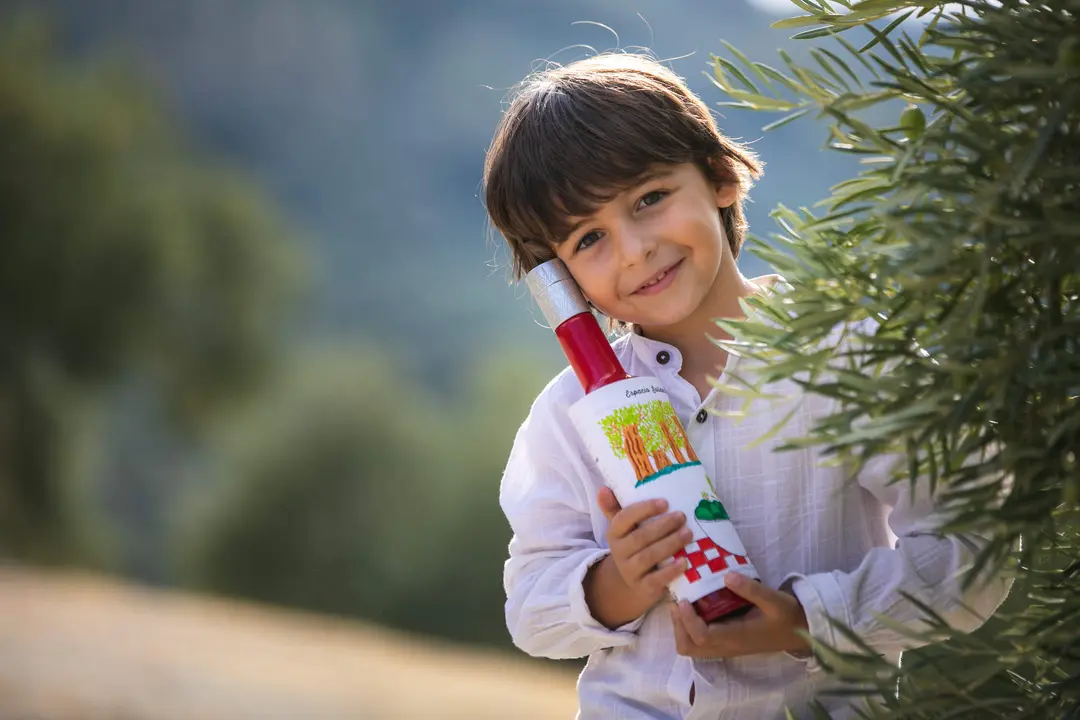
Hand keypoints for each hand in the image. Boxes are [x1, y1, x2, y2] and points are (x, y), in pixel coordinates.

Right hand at [598, 486, 691, 608]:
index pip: (624, 518)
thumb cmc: (634, 546)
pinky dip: (670, 571)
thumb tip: (604, 488)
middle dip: (662, 526)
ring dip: (669, 544)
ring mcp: (630, 572)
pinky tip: (685, 561)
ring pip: (648, 557)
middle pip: (639, 537)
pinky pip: (656, 580)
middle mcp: (619, 552)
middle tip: (682, 516)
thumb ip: (616, 508)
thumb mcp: (625, 529)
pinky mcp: (644, 588)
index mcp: (614, 533)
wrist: (633, 583)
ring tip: (688, 533)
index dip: (644, 509)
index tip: (665, 502)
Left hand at [670, 572, 810, 658]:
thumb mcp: (773, 599)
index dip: (687, 621)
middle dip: (678, 626)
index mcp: (736, 637)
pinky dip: (688, 628)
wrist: (800, 632)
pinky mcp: (725, 642)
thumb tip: (727, 575)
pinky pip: (699, 643)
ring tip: (682, 603)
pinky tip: (693, 607)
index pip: (702, 637)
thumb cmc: (787, 615)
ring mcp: (725, 647)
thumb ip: (751, 589)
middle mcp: (726, 646)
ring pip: (691, 648)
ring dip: (681, 628)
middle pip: (689, 648)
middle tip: (678, 601)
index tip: (683, 600)